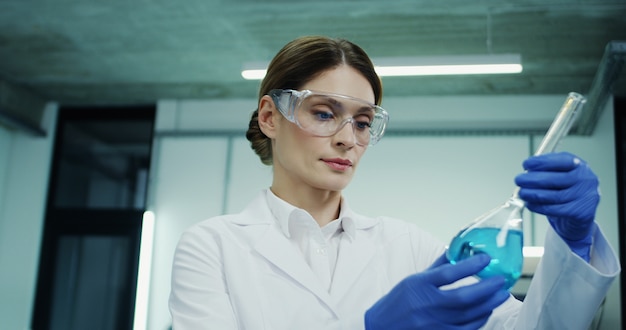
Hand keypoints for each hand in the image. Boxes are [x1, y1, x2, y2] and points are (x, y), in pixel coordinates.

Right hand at [364, 253, 509, 329]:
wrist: (380, 328)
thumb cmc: (398, 302)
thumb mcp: (412, 280)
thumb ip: (436, 268)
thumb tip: (455, 252)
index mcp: (419, 285)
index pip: (448, 273)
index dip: (470, 265)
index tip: (486, 259)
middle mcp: (426, 305)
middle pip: (464, 297)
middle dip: (487, 288)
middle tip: (501, 281)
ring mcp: (433, 324)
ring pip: (469, 315)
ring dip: (488, 305)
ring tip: (500, 295)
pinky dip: (479, 321)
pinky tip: (486, 312)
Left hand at [515, 152, 598, 259]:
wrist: (579, 215)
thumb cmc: (566, 192)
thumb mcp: (560, 177)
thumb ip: (547, 172)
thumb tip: (527, 172)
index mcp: (580, 166)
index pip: (561, 160)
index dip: (541, 162)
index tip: (526, 164)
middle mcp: (586, 180)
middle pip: (555, 179)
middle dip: (532, 179)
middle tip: (519, 180)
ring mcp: (586, 197)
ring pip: (554, 196)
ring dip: (533, 194)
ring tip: (521, 193)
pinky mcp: (581, 213)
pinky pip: (555, 210)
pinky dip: (539, 207)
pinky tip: (530, 204)